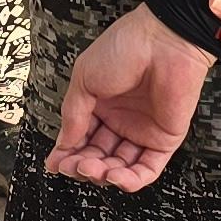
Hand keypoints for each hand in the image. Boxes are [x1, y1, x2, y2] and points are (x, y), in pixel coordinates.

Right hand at [46, 10, 215, 191]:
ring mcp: (142, 130)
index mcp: (100, 104)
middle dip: (82, 165)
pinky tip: (115, 177)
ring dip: (103, 174)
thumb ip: (73, 114)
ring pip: (120, 166)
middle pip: (97, 155)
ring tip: (91, 168)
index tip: (55, 163)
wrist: (164, 40)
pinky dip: (131, 180)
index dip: (67, 153)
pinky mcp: (164, 139)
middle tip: (72, 165)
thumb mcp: (84, 78)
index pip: (81, 138)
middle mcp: (121, 119)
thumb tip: (63, 144)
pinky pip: (147, 169)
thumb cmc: (126, 47)